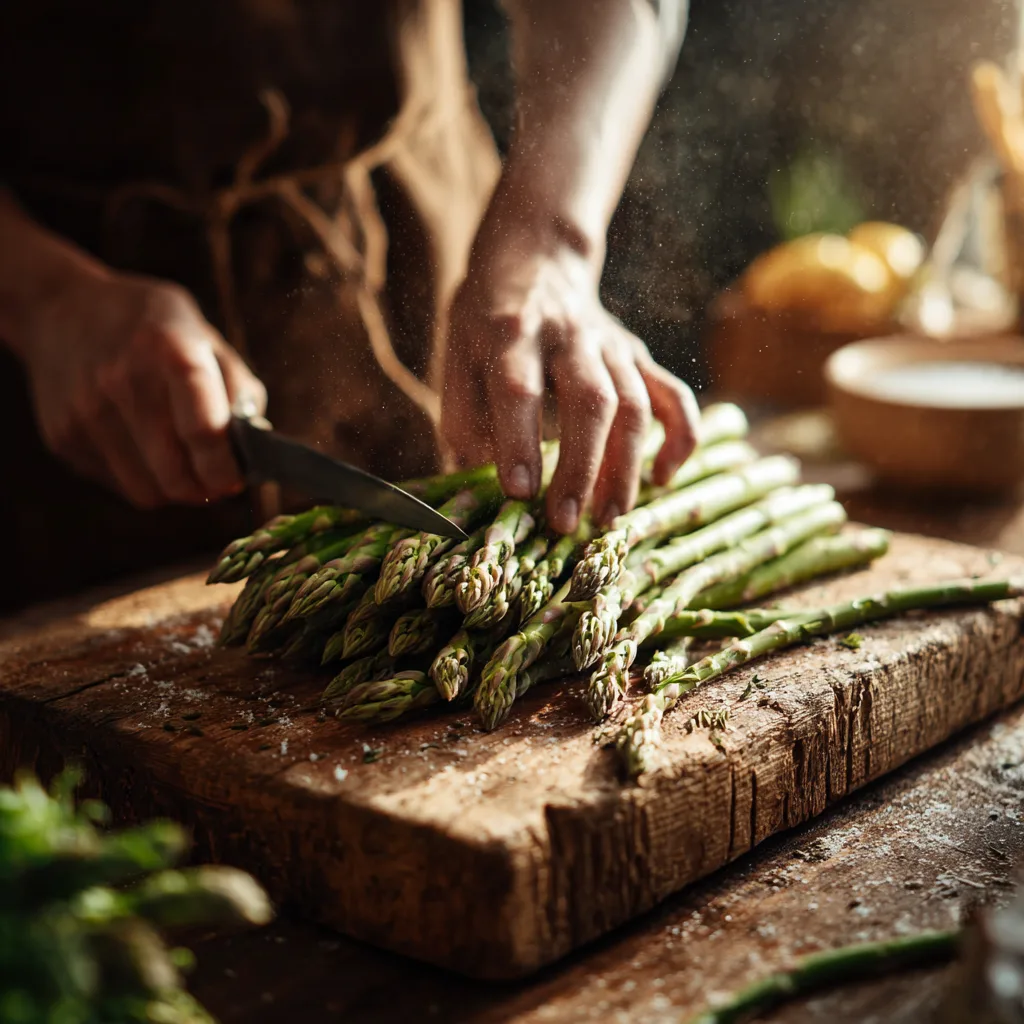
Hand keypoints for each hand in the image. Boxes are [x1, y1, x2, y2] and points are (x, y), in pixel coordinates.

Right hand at [18, 266, 265, 508]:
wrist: (57, 309)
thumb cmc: (148, 325)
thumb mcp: (201, 334)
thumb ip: (237, 388)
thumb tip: (256, 447)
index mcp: (167, 349)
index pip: (204, 431)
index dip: (227, 468)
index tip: (238, 477)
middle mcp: (121, 381)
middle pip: (176, 475)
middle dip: (206, 489)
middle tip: (217, 479)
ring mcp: (85, 413)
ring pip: (148, 492)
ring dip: (175, 490)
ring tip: (184, 466)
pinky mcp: (62, 437)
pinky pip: (118, 485)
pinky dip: (142, 480)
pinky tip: (145, 451)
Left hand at [442, 202, 698, 533]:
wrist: (537, 259)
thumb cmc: (488, 322)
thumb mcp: (456, 355)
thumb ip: (463, 416)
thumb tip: (473, 479)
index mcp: (512, 334)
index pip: (519, 389)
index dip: (519, 442)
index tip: (519, 492)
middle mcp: (569, 337)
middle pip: (590, 402)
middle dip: (581, 467)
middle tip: (565, 521)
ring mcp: (611, 346)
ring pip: (634, 406)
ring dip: (625, 467)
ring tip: (607, 518)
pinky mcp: (638, 355)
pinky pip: (674, 396)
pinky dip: (679, 438)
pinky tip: (663, 477)